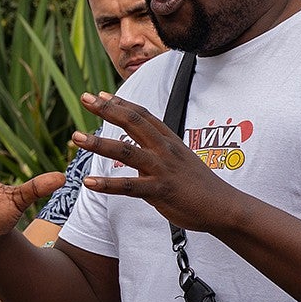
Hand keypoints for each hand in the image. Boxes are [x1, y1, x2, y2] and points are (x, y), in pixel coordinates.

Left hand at [75, 91, 231, 231]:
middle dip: (106, 109)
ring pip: (126, 151)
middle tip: (84, 99)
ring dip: (99, 143)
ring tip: (76, 138)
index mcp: (169, 140)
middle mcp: (165, 149)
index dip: (120, 103)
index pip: (142, 114)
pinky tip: (89, 183)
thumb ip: (160, 150)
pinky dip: (108, 185)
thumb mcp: (181, 159)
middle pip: (132, 122)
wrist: (224, 206)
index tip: (100, 95)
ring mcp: (162, 169)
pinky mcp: (160, 191)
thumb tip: (142, 144)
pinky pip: (129, 187)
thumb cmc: (200, 185)